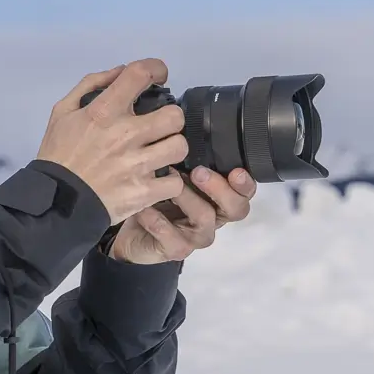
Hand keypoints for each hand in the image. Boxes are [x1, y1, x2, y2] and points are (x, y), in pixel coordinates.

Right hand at [36, 59, 187, 223]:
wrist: (55, 201)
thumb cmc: (59, 156)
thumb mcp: (63, 111)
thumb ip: (91, 85)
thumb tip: (120, 72)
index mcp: (104, 112)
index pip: (140, 73)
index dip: (156, 68)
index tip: (159, 75)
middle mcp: (125, 135)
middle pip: (174, 115)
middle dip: (170, 118)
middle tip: (160, 126)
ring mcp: (136, 165)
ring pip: (179, 147)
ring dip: (172, 148)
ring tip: (160, 153)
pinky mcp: (143, 192)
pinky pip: (175, 182)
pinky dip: (169, 182)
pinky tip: (157, 179)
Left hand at [109, 166, 256, 264]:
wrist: (128, 227)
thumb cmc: (156, 194)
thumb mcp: (172, 171)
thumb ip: (185, 156)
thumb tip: (183, 124)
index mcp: (218, 196)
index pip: (244, 191)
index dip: (245, 183)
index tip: (236, 170)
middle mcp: (214, 216)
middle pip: (236, 208)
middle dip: (220, 189)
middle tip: (198, 173)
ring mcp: (196, 236)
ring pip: (205, 220)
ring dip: (187, 199)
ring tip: (168, 185)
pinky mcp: (176, 250)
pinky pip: (174, 240)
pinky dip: (159, 223)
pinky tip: (145, 209)